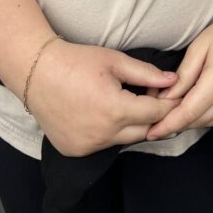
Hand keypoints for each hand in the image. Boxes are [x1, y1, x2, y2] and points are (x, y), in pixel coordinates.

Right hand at [25, 40, 179, 155]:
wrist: (38, 73)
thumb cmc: (78, 62)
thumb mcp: (116, 61)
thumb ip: (147, 74)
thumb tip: (173, 81)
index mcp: (116, 111)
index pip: (156, 114)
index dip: (168, 103)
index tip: (174, 94)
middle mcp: (103, 135)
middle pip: (144, 131)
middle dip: (153, 116)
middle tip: (152, 96)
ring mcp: (88, 147)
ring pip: (124, 140)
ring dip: (131, 125)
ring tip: (128, 102)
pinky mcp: (76, 151)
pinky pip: (103, 145)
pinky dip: (111, 132)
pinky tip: (104, 113)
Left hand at [145, 8, 212, 139]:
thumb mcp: (198, 48)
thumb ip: (181, 76)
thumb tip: (163, 99)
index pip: (186, 113)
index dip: (167, 125)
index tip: (150, 133)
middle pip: (194, 121)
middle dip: (173, 122)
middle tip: (154, 117)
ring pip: (205, 123)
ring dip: (187, 119)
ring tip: (171, 109)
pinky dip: (201, 116)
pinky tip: (192, 105)